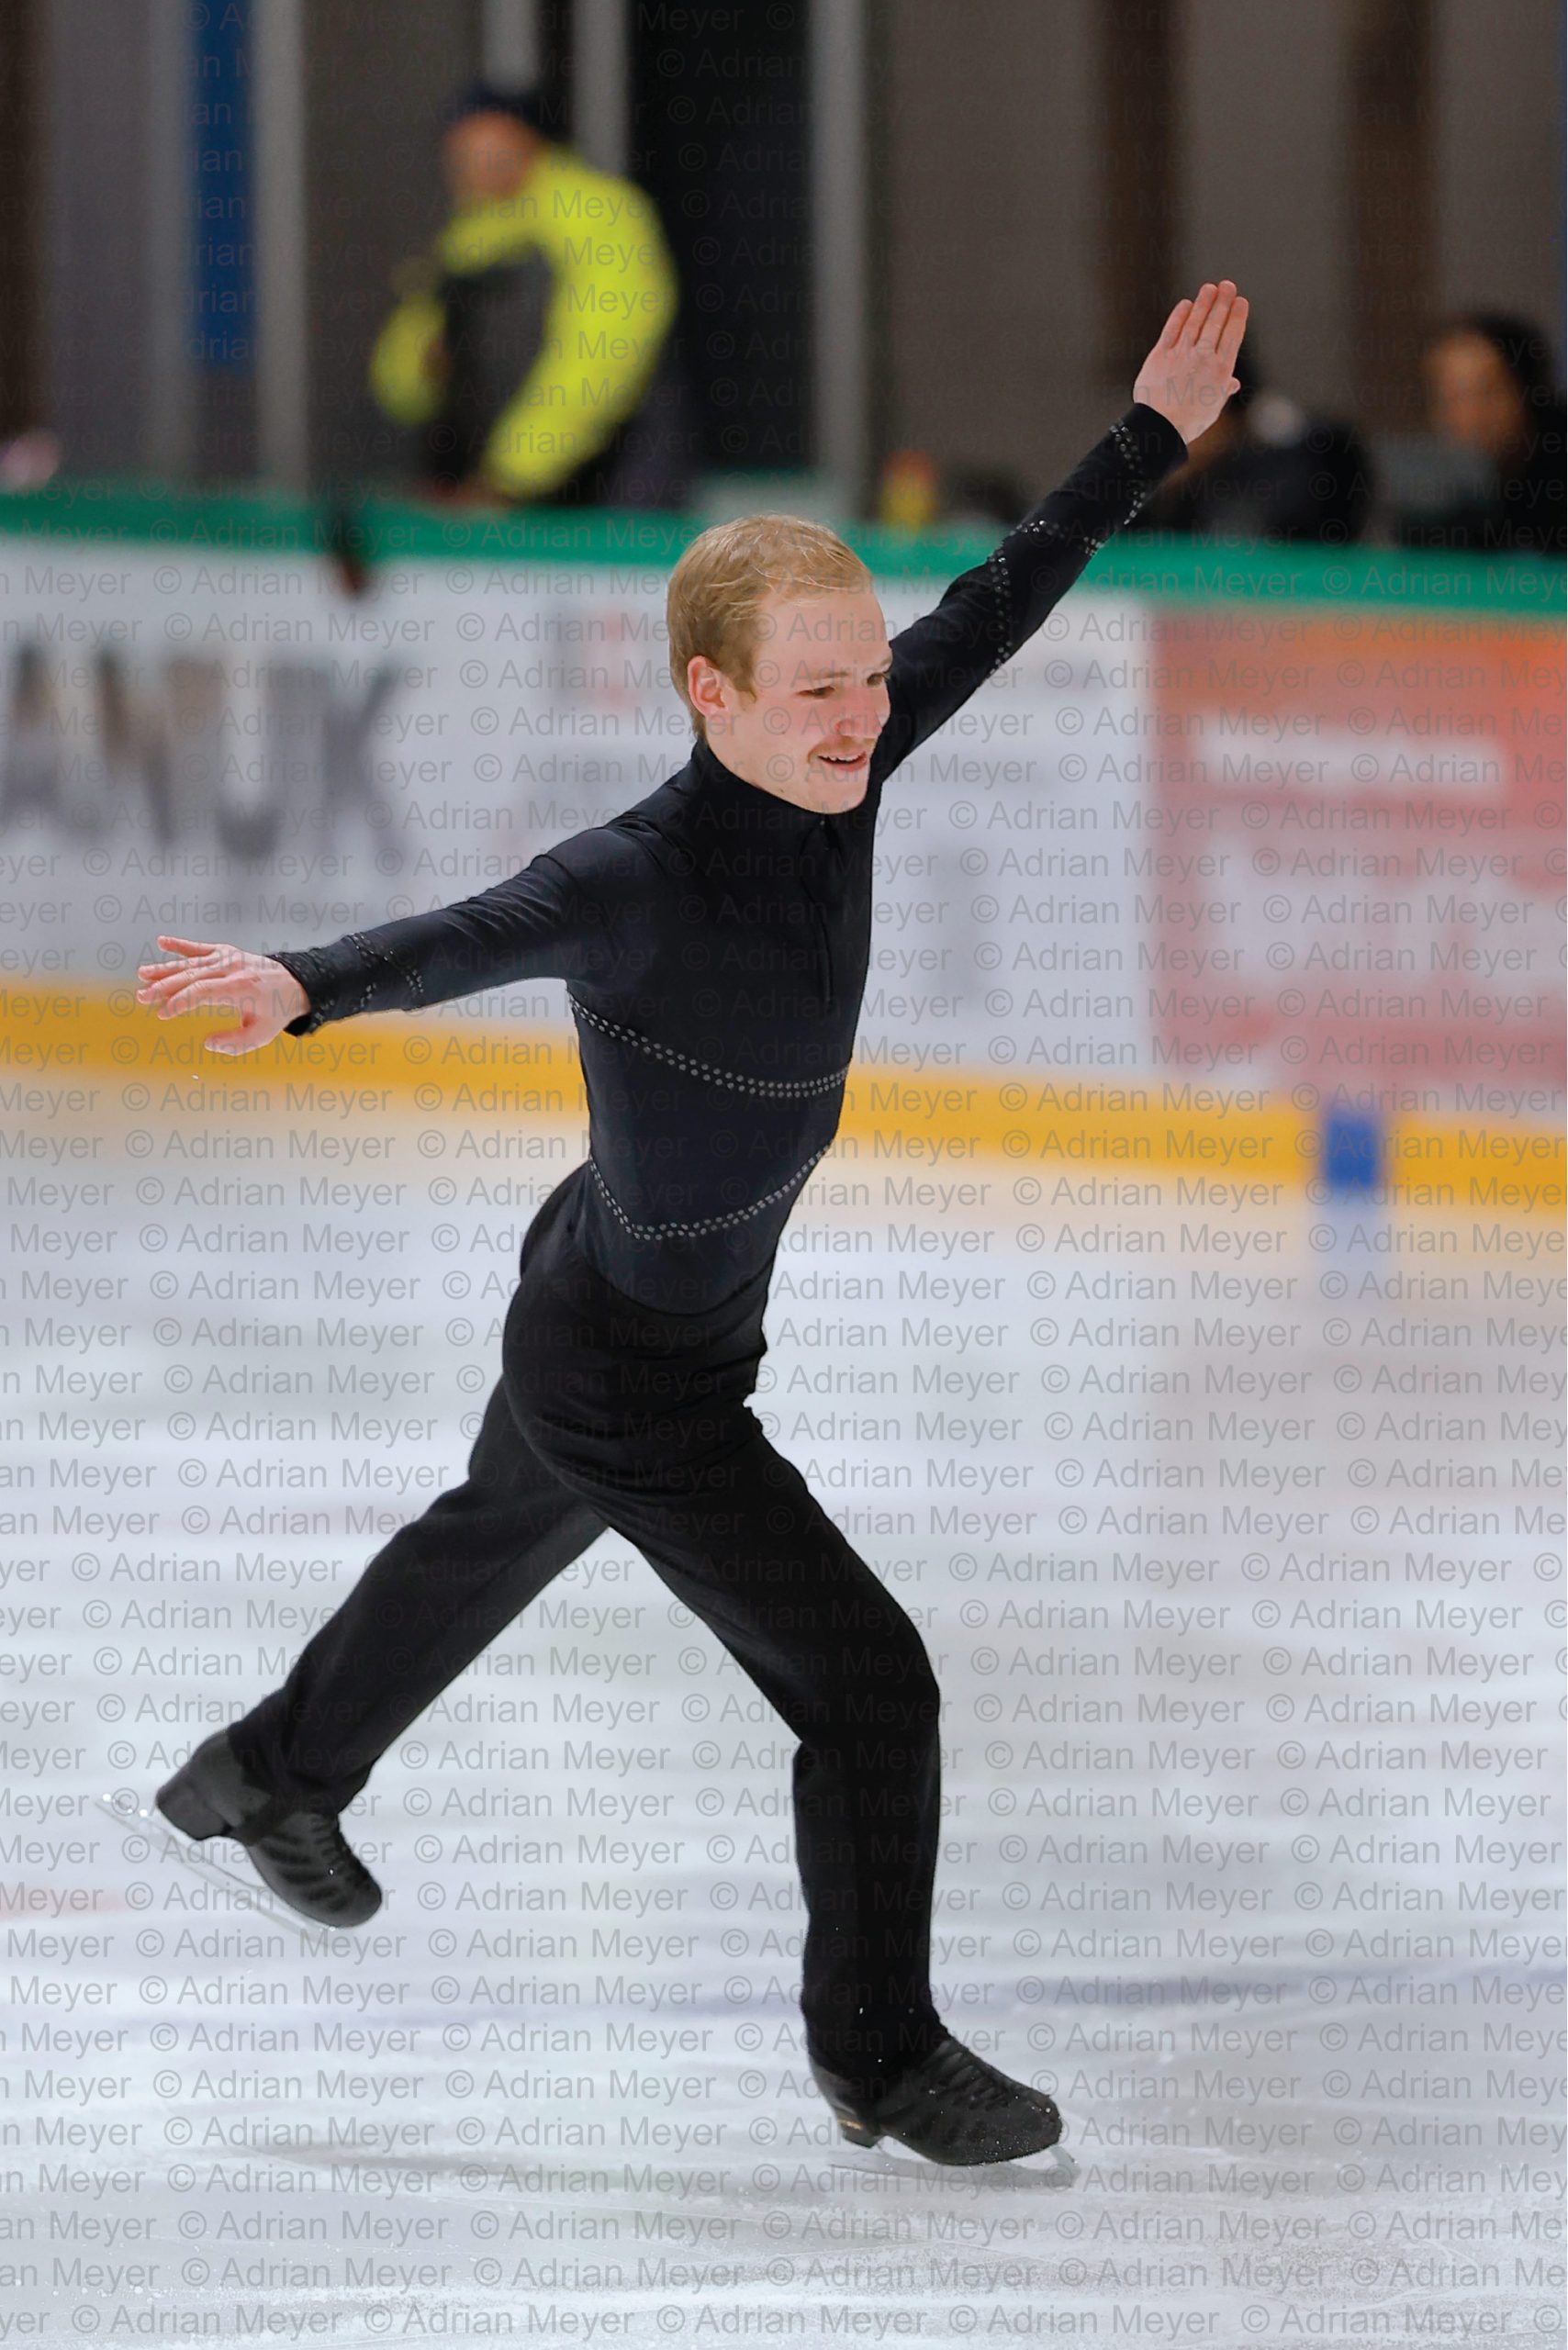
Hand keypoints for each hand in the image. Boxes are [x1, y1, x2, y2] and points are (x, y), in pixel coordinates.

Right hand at [135, 936, 309, 1056]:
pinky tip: (161, 941)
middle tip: (141, 997)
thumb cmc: (275, 1012)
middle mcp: (232, 968)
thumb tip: (207, 1043)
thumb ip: (234, 1044)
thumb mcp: (261, 1035)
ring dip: (165, 969)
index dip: (180, 1001)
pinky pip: (200, 947)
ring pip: (191, 962)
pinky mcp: (226, 952)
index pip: (202, 991)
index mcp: (240, 987)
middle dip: (164, 986)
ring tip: (142, 975)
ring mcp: (228, 958)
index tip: (163, 1013)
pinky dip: (181, 945)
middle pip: (191, 975)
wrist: (295, 984)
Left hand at [1134, 281, 1248, 445]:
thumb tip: (1233, 383)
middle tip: (1228, 285)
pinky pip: (1172, 329)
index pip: (1233, 335)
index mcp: (1221, 370)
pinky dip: (1179, 315)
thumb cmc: (1189, 421)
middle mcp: (1203, 358)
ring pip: (1195, 321)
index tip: (1241, 302)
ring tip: (1210, 288)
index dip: (1237, 315)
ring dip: (1204, 302)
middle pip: (1215, 323)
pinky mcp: (1160, 355)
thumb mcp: (1213, 407)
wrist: (1160, 428)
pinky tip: (1186, 304)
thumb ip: (1223, 389)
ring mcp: (1181, 354)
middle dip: (1223, 301)